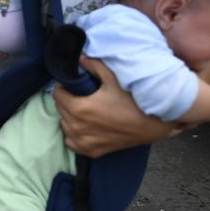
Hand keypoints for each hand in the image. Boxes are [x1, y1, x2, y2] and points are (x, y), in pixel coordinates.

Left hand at [53, 56, 177, 157]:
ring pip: (65, 126)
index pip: (57, 95)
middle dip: (66, 100)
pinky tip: (84, 126)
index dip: (62, 87)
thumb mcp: (113, 78)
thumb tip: (79, 58)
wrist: (152, 125)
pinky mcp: (92, 152)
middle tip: (77, 94)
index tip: (70, 84)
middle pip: (60, 110)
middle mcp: (78, 127)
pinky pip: (72, 143)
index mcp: (80, 108)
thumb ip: (93, 66)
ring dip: (69, 117)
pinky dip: (74, 134)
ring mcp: (84, 142)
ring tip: (82, 109)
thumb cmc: (133, 101)